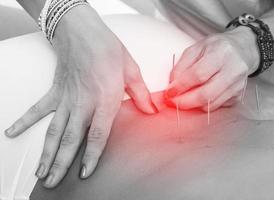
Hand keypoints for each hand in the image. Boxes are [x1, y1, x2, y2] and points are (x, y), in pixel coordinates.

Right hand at [4, 5, 156, 187]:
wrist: (81, 30)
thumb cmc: (106, 48)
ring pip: (54, 130)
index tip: (84, 173)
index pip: (97, 134)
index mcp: (104, 99)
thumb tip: (151, 110)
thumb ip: (140, 93)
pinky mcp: (55, 91)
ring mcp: (66, 98)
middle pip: (70, 138)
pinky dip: (24, 121)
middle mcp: (83, 103)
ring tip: (41, 172)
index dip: (91, 156)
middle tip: (53, 182)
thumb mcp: (130, 69)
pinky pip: (38, 109)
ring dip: (46, 153)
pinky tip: (12, 132)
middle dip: (61, 163)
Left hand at [164, 26, 259, 110]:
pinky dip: (203, 105)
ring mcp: (238, 85)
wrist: (241, 50)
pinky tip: (198, 97)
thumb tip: (172, 85)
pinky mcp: (238, 96)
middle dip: (184, 102)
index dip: (180, 86)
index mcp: (221, 53)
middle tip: (172, 102)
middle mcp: (233, 70)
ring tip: (183, 99)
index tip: (169, 92)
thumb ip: (182, 66)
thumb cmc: (216, 48)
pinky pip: (216, 106)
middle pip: (206, 94)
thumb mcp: (196, 49)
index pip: (198, 75)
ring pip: (210, 104)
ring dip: (192, 106)